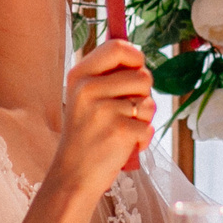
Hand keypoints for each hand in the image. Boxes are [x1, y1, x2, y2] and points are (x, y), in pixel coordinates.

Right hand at [50, 41, 154, 198]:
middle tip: (125, 112)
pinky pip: (148, 126)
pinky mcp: (120, 130)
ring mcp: (104, 110)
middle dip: (143, 94)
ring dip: (144, 118)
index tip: (136, 70)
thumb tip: (139, 58)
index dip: (135, 57)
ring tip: (123, 128)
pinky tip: (123, 146)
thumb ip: (108, 77)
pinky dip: (142, 139)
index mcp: (79, 75)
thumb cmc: (87, 136)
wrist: (73, 176)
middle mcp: (88, 88)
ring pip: (149, 101)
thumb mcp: (85, 99)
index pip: (117, 46)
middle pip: (142, 75)